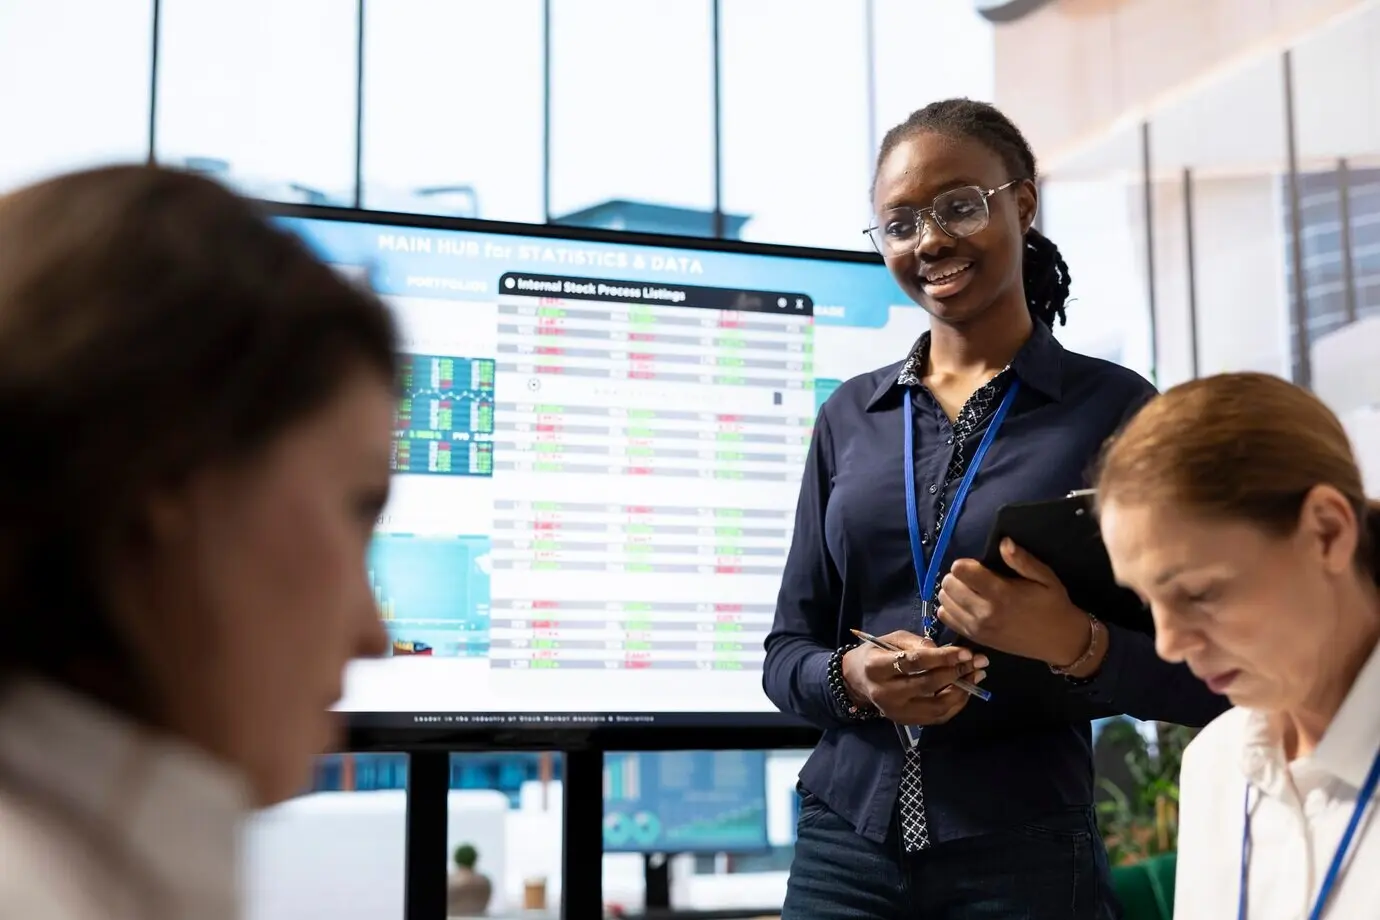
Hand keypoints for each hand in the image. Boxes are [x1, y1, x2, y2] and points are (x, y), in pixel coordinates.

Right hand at [841, 630, 989, 725]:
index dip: (943, 657)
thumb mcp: (892, 639)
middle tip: (977, 662)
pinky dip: (955, 704)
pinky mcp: (906, 722)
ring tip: (976, 676)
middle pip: (928, 686)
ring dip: (961, 692)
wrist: (857, 680)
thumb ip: (918, 644)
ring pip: (937, 707)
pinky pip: (938, 717)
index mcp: (876, 667)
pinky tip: (965, 689)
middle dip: (957, 673)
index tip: (966, 652)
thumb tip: (948, 653)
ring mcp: (896, 712)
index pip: (915, 662)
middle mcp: (885, 693)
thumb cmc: (877, 653)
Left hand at [937, 538, 1096, 667]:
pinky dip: (950, 608)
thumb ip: (1022, 560)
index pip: (961, 571)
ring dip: (952, 592)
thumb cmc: (1052, 605)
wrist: (1059, 640)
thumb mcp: (1045, 578)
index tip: (978, 565)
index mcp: (1001, 594)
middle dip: (957, 576)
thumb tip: (1003, 542)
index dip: (966, 563)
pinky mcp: (975, 638)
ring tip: (969, 590)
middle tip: (973, 577)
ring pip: (944, 601)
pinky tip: (965, 604)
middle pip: (948, 585)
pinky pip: (946, 618)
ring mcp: (977, 628)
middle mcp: (984, 612)